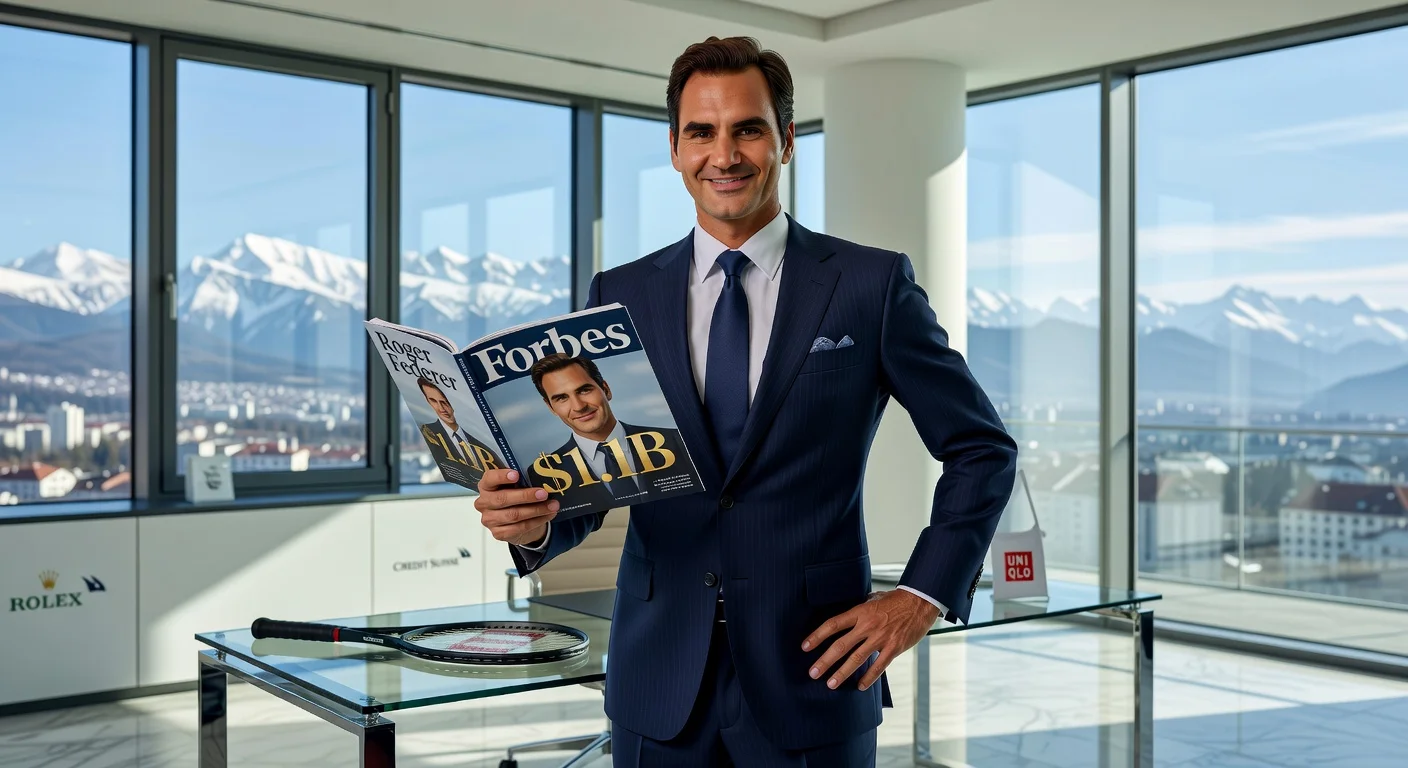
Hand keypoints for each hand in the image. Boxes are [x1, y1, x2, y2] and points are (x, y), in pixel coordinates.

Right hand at [475, 468, 558, 546]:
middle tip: (543, 493)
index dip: (501, 476)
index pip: (489, 479)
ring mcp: (489, 520)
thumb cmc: (515, 497)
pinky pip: (520, 527)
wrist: (517, 521)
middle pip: (503, 499)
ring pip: (514, 515)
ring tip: (552, 505)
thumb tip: (540, 476)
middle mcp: (483, 503)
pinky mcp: (498, 533)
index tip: (516, 474)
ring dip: (536, 510)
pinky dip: (537, 521)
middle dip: (525, 496)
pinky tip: (548, 515)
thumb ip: (521, 480)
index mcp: (486, 486)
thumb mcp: (516, 486)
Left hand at [802, 589, 940, 691]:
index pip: (833, 625)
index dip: (817, 636)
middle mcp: (867, 625)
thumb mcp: (873, 598)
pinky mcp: (893, 648)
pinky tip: (860, 686)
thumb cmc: (896, 600)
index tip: (805, 647)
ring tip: (830, 683)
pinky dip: (869, 677)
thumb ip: (860, 608)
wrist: (920, 602)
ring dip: (842, 672)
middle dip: (824, 661)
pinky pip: (879, 666)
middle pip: (841, 645)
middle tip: (813, 673)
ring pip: (857, 658)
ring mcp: (880, 638)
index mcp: (860, 612)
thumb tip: (847, 615)